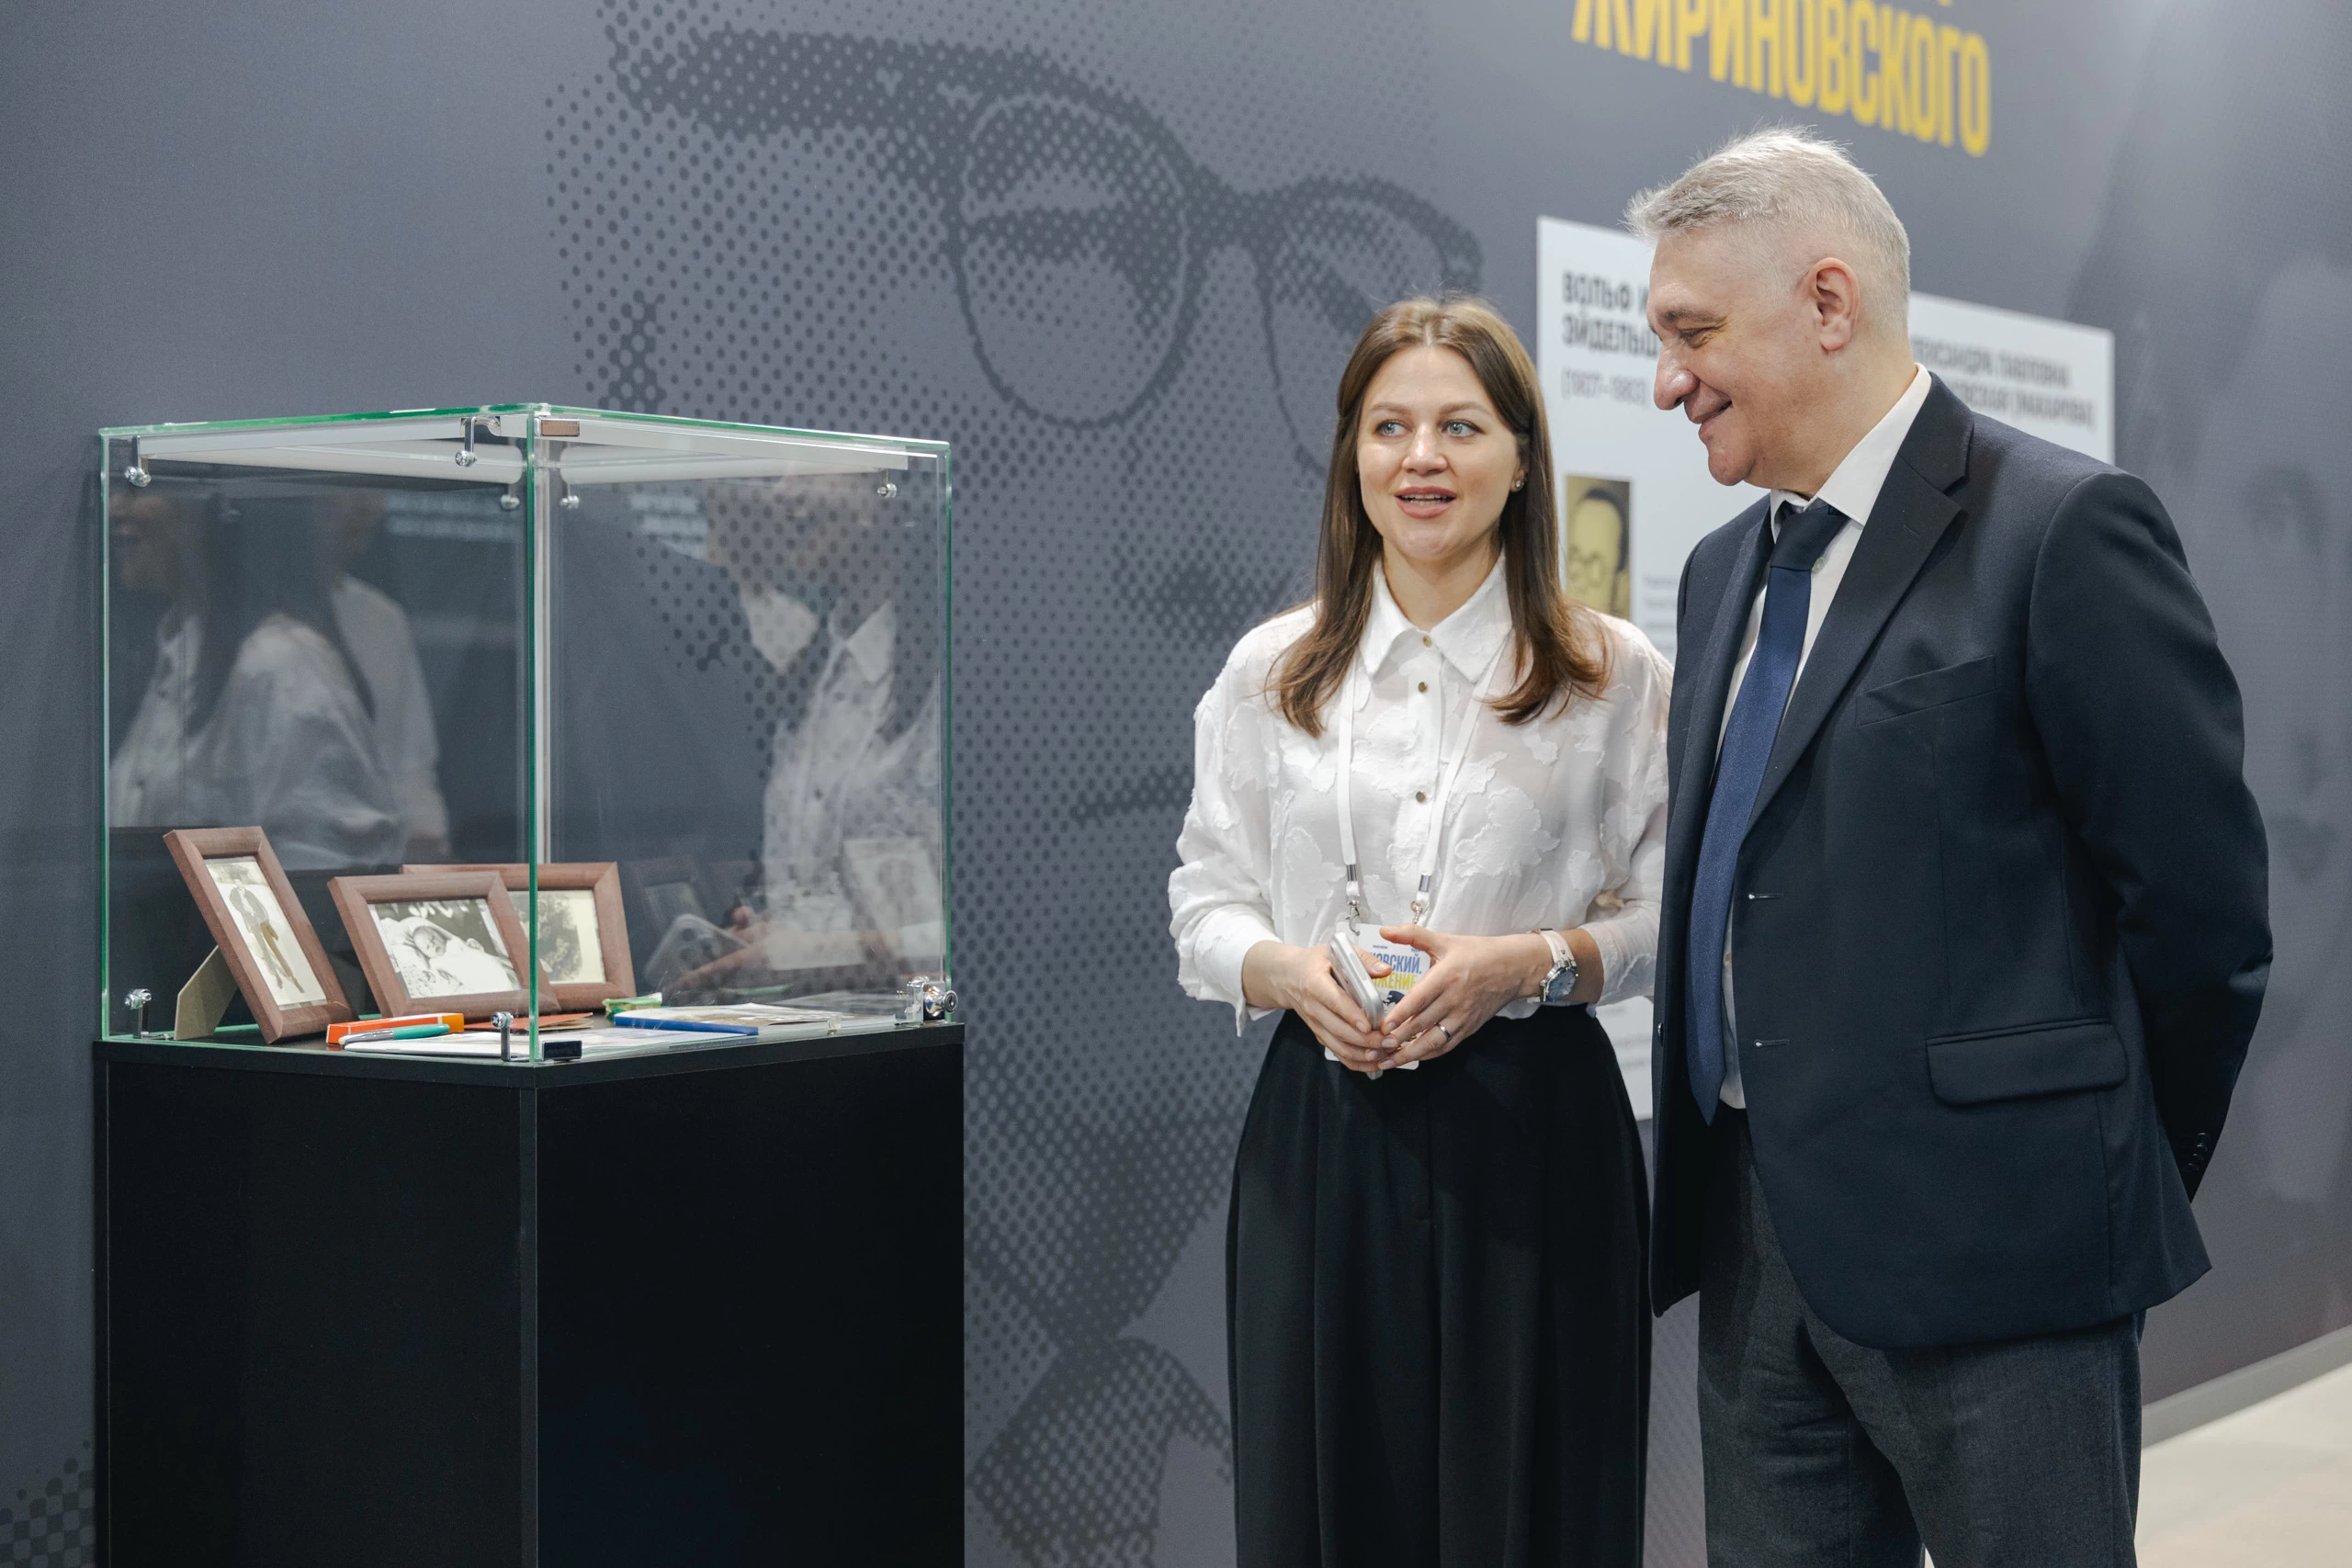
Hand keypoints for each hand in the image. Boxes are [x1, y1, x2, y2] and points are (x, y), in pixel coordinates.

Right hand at [1241, 941, 1395, 1073]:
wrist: (1288, 977)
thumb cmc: (1316, 962)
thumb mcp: (1335, 951)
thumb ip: (1362, 959)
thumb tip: (1386, 970)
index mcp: (1315, 983)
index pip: (1334, 1001)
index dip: (1351, 1015)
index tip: (1369, 1025)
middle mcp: (1313, 1007)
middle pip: (1339, 1030)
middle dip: (1366, 1040)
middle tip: (1390, 1041)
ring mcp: (1316, 1025)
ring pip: (1339, 1046)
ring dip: (1363, 1054)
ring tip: (1387, 1053)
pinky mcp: (1320, 1035)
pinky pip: (1338, 1053)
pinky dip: (1357, 1062)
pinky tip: (1376, 1061)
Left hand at [1375, 926, 1553, 1065]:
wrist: (1513, 968)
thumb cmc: (1477, 953)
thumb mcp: (1445, 940)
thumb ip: (1413, 935)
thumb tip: (1385, 931)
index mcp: (1446, 977)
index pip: (1420, 999)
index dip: (1401, 1014)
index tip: (1383, 1026)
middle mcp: (1454, 1000)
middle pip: (1423, 1024)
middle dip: (1398, 1039)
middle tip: (1377, 1047)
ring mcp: (1462, 1017)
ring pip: (1434, 1041)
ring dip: (1410, 1053)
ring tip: (1389, 1061)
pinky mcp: (1469, 1028)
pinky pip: (1446, 1046)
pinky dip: (1428, 1054)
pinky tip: (1412, 1058)